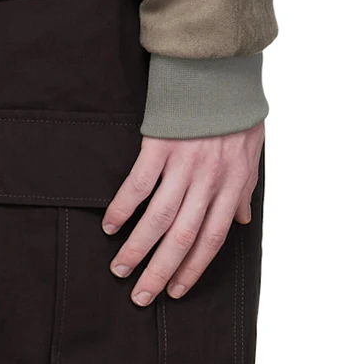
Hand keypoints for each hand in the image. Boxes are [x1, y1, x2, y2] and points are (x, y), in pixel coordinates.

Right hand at [101, 120, 264, 304]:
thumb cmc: (236, 109)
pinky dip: (123, 208)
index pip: (212, 239)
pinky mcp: (159, 144)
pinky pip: (138, 184)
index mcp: (231, 185)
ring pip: (159, 217)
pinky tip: (111, 226)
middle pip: (182, 237)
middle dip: (161, 271)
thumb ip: (245, 189)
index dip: (193, 269)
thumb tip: (243, 221)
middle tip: (142, 297)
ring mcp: (183, 163)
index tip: (176, 291)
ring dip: (138, 248)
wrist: (219, 66)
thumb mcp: (252, 151)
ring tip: (121, 270)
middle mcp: (207, 180)